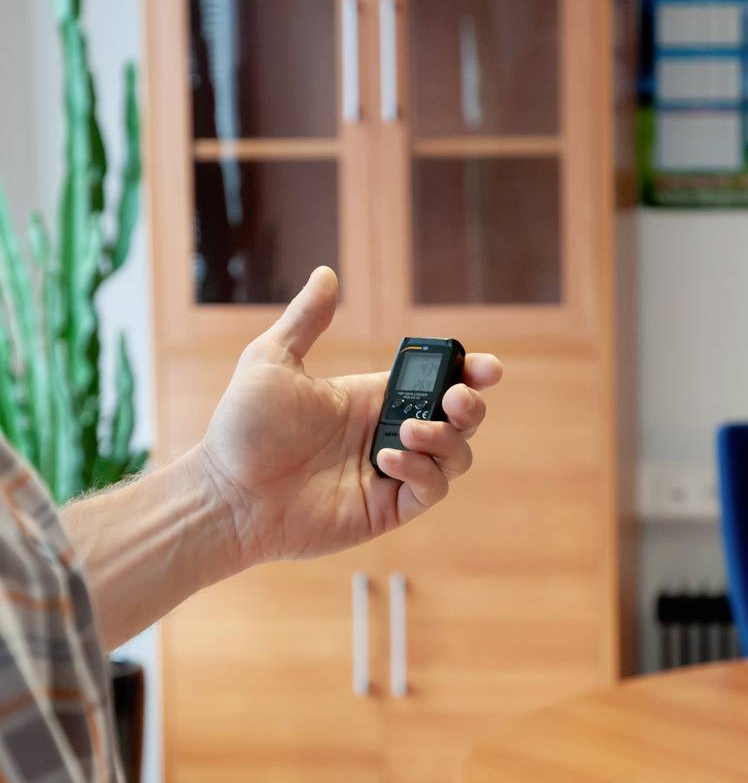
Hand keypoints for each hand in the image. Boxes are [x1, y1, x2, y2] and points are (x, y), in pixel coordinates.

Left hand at [198, 267, 501, 564]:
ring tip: (409, 429)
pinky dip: (424, 472)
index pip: (435, 381)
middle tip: (456, 397)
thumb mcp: (273, 360)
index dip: (467, 371)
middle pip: (458, 419)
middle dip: (471, 405)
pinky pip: (431, 490)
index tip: (485, 365)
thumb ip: (306, 319)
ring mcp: (391, 473)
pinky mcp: (387, 509)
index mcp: (372, 397)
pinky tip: (387, 459)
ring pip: (455, 456)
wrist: (227, 491)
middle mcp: (388, 433)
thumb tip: (327, 273)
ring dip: (446, 438)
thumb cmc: (244, 427)